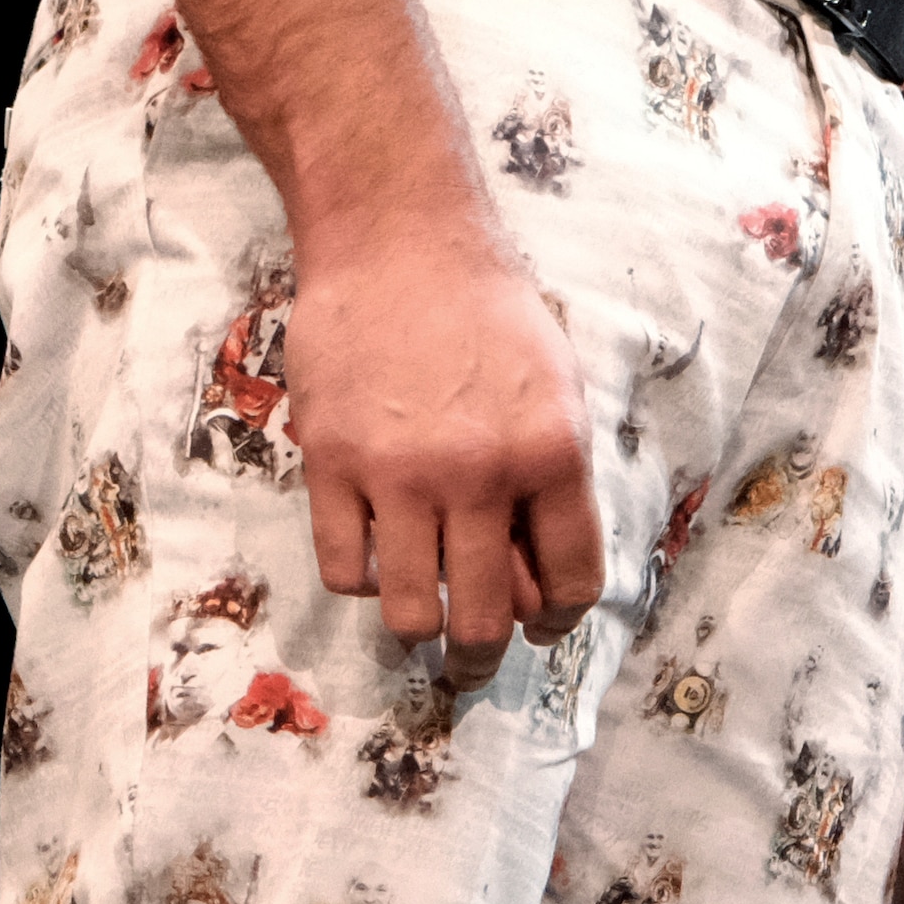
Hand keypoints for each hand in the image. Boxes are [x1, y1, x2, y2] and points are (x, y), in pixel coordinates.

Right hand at [287, 226, 606, 688]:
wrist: (402, 241)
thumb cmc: (491, 312)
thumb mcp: (556, 387)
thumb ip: (552, 481)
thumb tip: (536, 577)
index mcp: (553, 451)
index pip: (571, 581)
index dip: (557, 619)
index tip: (542, 626)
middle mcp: (480, 473)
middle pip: (484, 619)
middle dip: (481, 657)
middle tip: (471, 662)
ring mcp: (400, 473)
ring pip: (409, 612)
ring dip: (419, 631)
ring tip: (421, 622)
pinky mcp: (332, 463)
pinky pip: (343, 570)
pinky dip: (361, 580)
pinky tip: (374, 556)